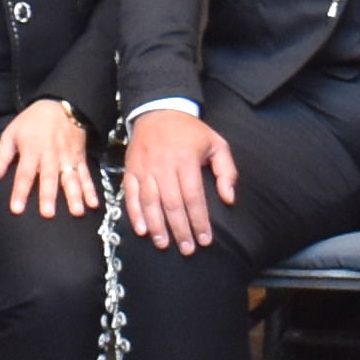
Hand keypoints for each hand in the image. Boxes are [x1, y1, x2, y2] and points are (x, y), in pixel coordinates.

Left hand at [0, 105, 96, 222]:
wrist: (61, 104)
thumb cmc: (31, 122)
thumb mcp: (11, 134)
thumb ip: (0, 158)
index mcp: (32, 149)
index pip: (24, 173)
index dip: (20, 191)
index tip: (17, 210)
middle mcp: (50, 155)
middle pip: (49, 177)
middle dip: (49, 195)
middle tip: (48, 214)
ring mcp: (67, 157)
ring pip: (71, 178)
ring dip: (75, 195)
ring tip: (76, 212)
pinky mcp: (79, 158)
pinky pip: (85, 175)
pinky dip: (90, 189)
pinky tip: (93, 204)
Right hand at [119, 109, 237, 254]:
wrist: (158, 110)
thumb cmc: (191, 132)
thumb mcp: (216, 143)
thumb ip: (227, 171)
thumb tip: (228, 199)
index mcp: (186, 159)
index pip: (193, 196)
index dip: (199, 220)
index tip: (205, 240)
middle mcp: (164, 165)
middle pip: (172, 203)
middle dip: (180, 229)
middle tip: (187, 249)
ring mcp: (145, 168)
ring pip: (150, 202)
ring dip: (157, 226)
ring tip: (164, 244)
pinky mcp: (131, 170)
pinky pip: (131, 195)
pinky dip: (135, 214)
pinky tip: (142, 230)